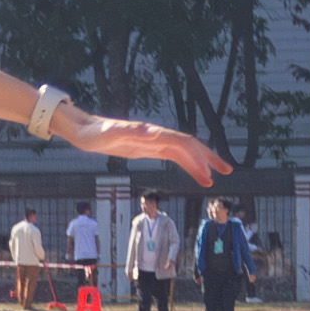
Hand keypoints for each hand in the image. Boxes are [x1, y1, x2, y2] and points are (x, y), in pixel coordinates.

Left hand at [64, 110, 230, 187]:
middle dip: (208, 158)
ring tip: (211, 180)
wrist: (84, 130)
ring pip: (183, 152)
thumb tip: (148, 131)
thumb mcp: (108, 135)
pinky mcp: (147, 147)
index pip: (181, 144)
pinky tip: (192, 171)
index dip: (197, 157)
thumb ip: (127, 132)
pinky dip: (185, 163)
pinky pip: (172, 156)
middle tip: (225, 172)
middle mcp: (155, 135)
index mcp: (150, 133)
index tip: (209, 174)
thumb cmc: (94, 133)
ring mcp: (152, 141)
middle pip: (189, 145)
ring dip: (199, 163)